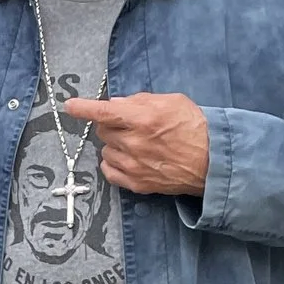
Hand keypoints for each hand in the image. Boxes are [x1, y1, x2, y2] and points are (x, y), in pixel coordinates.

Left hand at [64, 93, 209, 194]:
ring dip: (115, 145)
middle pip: (103, 131)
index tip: (70, 106)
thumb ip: (141, 101)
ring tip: (136, 144)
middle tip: (130, 126)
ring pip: (106, 150)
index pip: (103, 112)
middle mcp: (135, 143)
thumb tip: (117, 103)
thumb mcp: (172, 101)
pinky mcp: (136, 183)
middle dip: (112, 125)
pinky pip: (109, 170)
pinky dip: (114, 163)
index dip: (83, 108)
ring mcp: (134, 165)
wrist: (214, 161)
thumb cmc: (196, 128)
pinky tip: (129, 159)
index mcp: (143, 119)